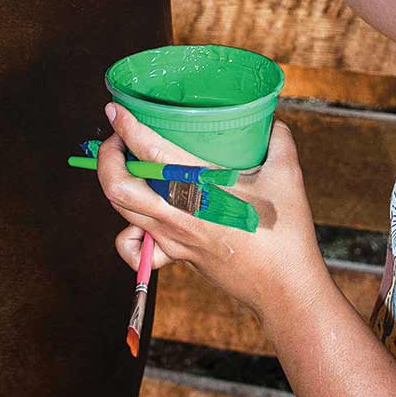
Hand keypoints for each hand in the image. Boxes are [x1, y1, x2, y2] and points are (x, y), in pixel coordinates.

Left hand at [96, 104, 328, 323]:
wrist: (284, 288)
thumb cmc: (286, 233)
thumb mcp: (288, 176)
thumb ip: (278, 141)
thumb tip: (272, 123)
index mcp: (198, 188)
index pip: (149, 153)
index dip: (126, 127)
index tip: (115, 108)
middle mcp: (177, 214)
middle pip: (116, 187)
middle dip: (107, 158)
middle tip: (119, 139)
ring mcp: (173, 237)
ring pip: (122, 212)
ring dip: (114, 185)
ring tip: (126, 166)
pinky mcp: (177, 255)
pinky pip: (138, 249)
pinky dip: (129, 234)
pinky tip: (143, 221)